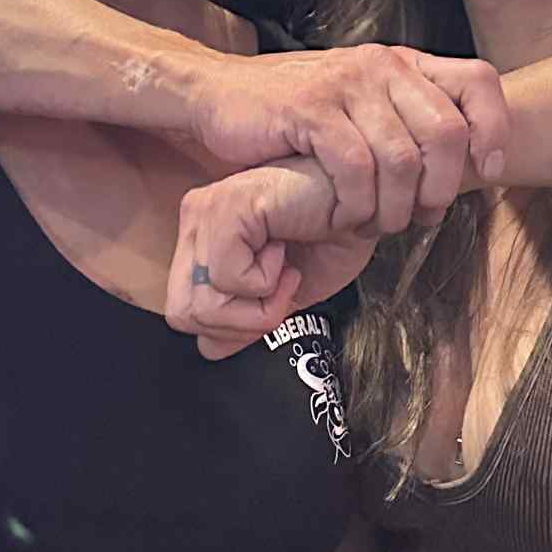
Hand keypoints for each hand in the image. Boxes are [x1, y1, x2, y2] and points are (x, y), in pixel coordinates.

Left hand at [167, 158, 380, 359]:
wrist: (368, 202)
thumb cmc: (334, 234)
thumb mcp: (284, 291)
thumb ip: (244, 317)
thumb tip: (210, 348)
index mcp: (203, 236)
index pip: (183, 311)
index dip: (230, 327)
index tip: (273, 301)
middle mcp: (196, 219)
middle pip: (183, 314)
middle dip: (240, 324)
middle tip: (280, 291)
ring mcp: (206, 212)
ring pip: (203, 306)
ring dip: (259, 306)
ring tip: (286, 271)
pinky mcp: (227, 208)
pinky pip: (228, 279)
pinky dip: (267, 282)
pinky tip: (285, 249)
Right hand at [192, 43, 505, 234]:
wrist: (217, 97)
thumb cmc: (291, 114)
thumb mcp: (359, 106)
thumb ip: (405, 122)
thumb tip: (463, 163)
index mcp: (400, 63)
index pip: (478, 80)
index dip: (495, 128)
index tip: (490, 169)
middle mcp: (379, 66)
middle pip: (448, 131)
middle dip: (441, 188)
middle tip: (422, 216)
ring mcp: (344, 85)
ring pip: (402, 159)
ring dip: (396, 207)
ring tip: (379, 223)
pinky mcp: (309, 110)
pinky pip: (355, 167)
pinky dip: (356, 204)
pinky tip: (344, 216)